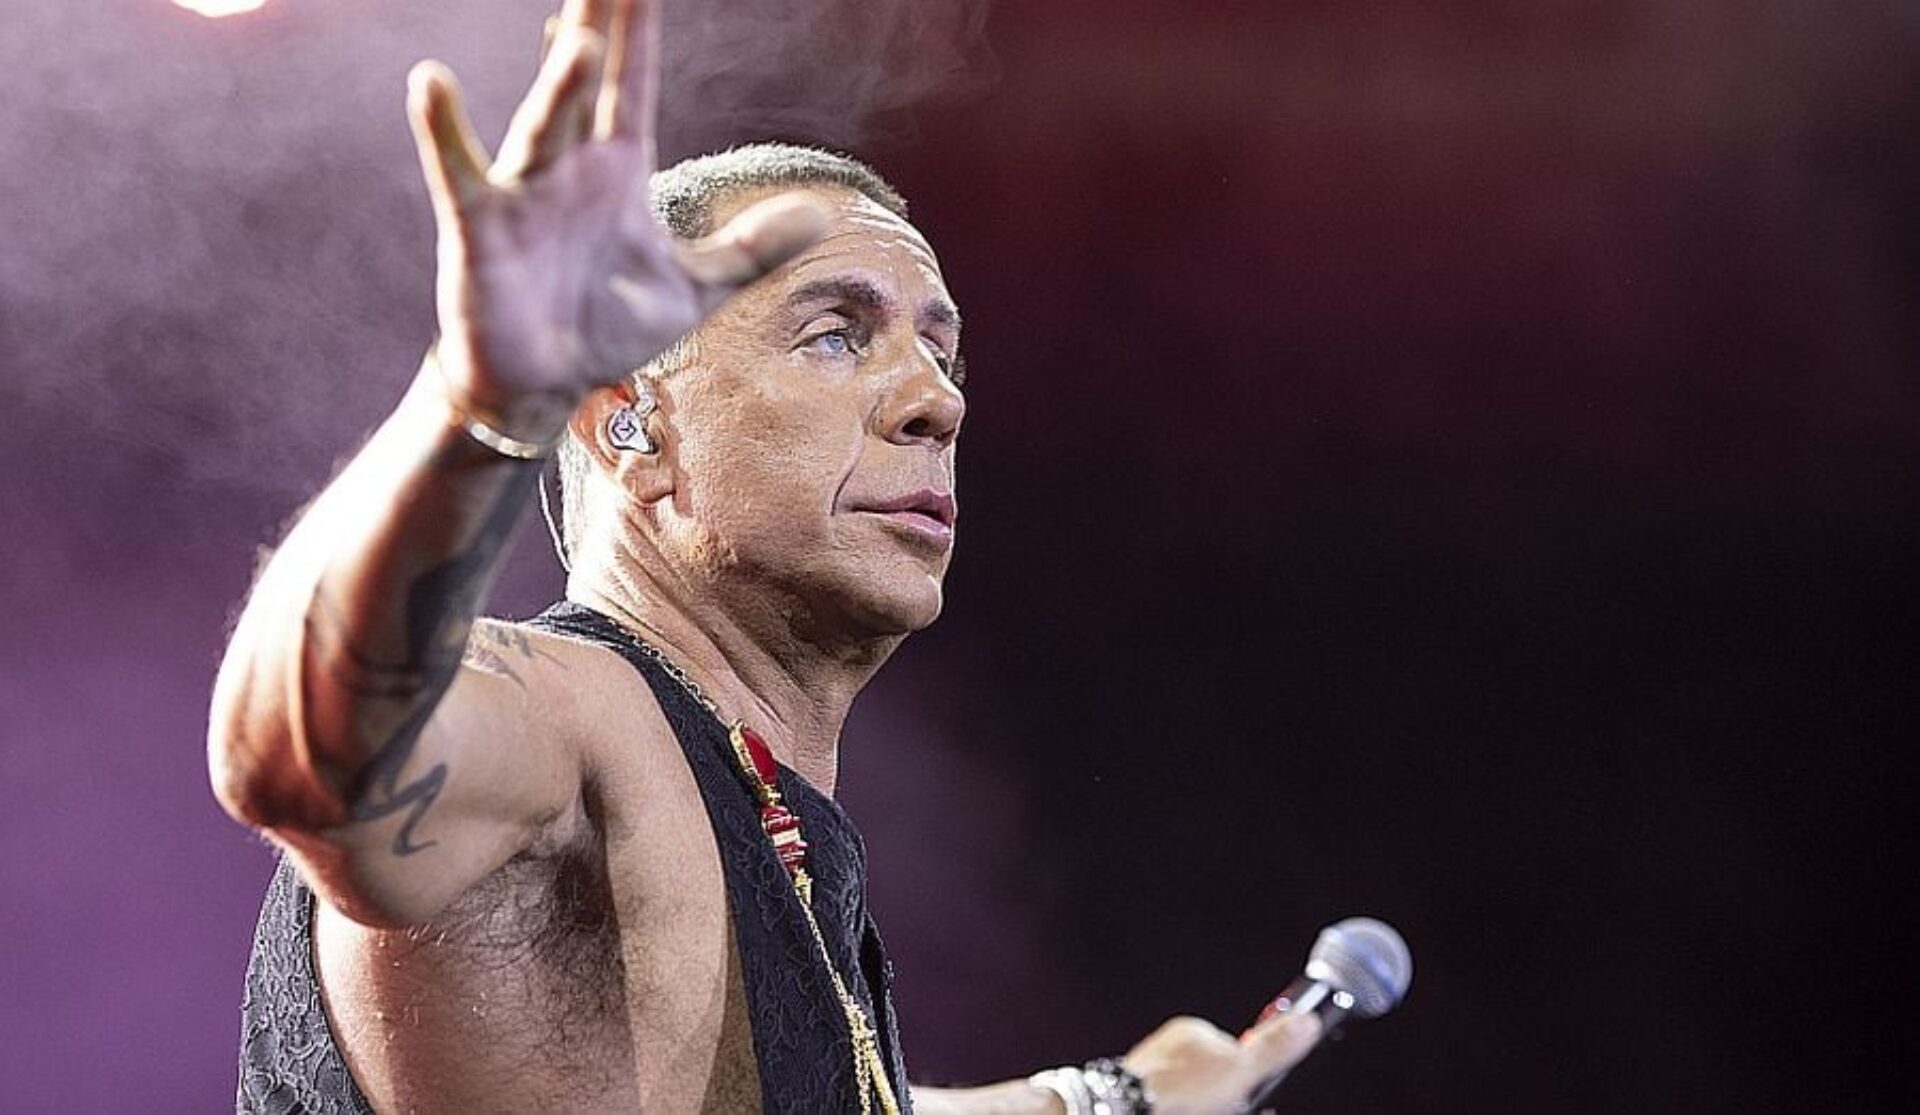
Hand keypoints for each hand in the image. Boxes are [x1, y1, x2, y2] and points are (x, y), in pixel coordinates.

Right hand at [405, 0, 826, 437]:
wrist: (542, 386)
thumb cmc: (605, 326)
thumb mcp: (692, 288)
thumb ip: (752, 248)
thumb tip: (822, 216)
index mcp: (616, 170)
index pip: (631, 85)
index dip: (638, 32)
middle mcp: (568, 168)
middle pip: (582, 84)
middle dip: (594, 26)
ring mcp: (521, 193)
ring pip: (542, 127)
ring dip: (558, 87)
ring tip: (576, 35)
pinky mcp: (480, 229)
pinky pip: (458, 172)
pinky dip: (443, 131)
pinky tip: (432, 83)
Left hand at [1120, 1010, 1322, 1113]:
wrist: (1126, 1110)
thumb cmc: (1177, 1090)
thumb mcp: (1239, 1070)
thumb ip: (1272, 1048)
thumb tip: (1307, 1022)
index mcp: (1192, 1032)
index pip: (1232, 1053)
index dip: (1245, 1080)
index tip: (1248, 1094)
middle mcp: (1168, 1049)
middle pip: (1212, 1078)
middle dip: (1224, 1098)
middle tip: (1224, 1107)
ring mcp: (1150, 1073)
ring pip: (1191, 1094)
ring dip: (1204, 1105)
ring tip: (1204, 1111)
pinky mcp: (1139, 1096)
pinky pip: (1174, 1102)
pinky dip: (1184, 1108)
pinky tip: (1186, 1111)